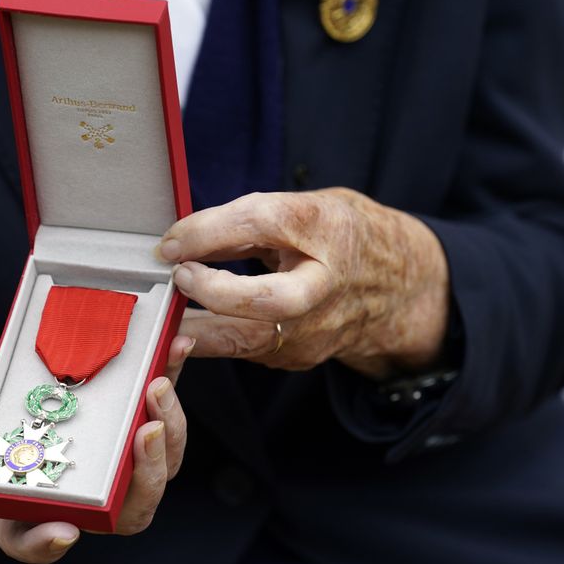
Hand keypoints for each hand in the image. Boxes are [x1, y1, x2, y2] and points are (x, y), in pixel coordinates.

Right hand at [0, 334, 192, 563]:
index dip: (48, 542)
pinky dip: (170, 384)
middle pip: (127, 507)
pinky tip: (174, 348)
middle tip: (146, 430)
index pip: (38, 541)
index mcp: (26, 511)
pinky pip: (159, 415)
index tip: (62, 530)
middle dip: (146, 471)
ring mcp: (112, 465)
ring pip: (157, 463)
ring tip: (159, 383)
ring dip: (168, 424)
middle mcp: (80, 497)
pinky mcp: (130, 428)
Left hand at [157, 188, 449, 378]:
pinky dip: (210, 339)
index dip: (209, 230)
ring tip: (166, 309)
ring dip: (197, 326)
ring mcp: (316, 327)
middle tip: (180, 276)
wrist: (397, 285)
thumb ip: (248, 221)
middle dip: (216, 292)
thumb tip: (183, 240)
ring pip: (249, 339)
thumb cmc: (341, 237)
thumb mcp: (304, 208)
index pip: (264, 222)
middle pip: (270, 299)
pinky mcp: (298, 355)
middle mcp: (326, 283)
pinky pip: (244, 350)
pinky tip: (185, 327)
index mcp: (328, 228)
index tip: (172, 241)